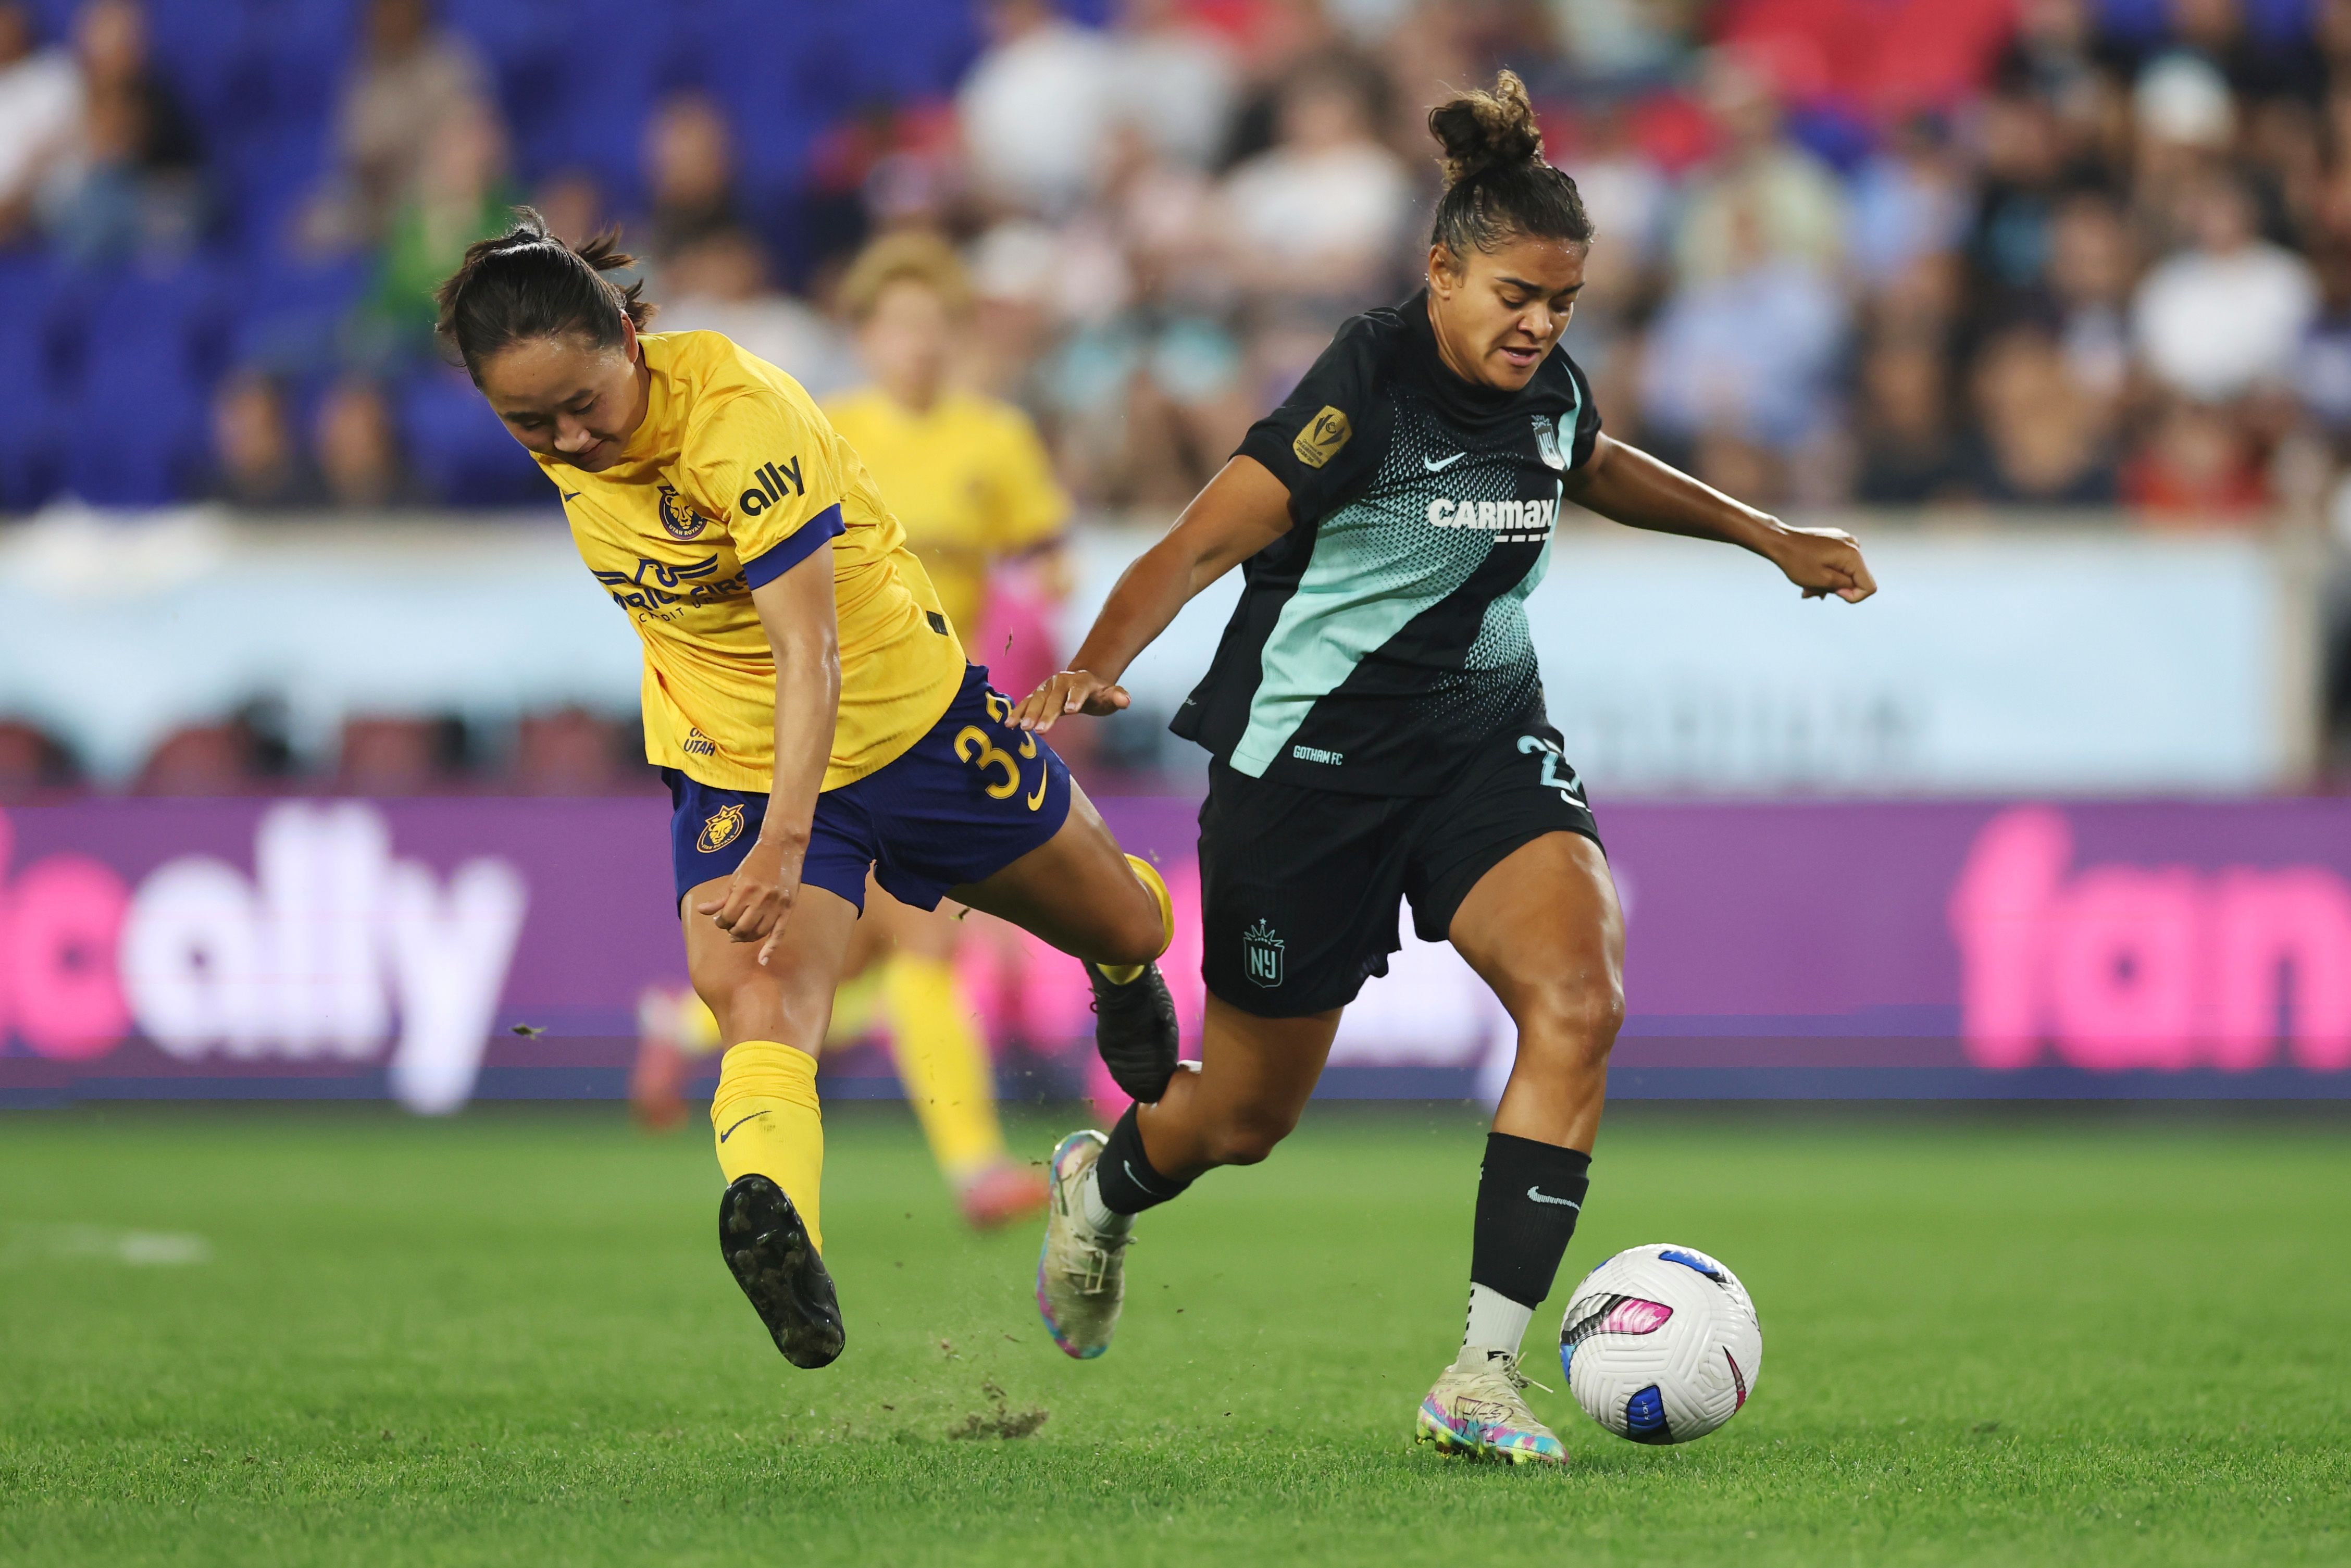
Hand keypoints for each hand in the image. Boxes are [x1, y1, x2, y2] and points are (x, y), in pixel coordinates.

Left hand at [694, 836, 802, 965]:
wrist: (783, 847)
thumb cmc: (756, 861)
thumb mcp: (735, 877)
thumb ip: (720, 898)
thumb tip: (702, 911)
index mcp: (745, 890)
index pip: (728, 918)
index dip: (721, 922)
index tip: (720, 920)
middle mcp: (761, 899)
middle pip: (742, 928)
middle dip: (732, 931)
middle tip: (730, 927)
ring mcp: (777, 904)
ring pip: (759, 933)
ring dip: (747, 937)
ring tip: (741, 933)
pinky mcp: (788, 908)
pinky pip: (779, 933)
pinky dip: (770, 948)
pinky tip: (763, 960)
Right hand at [1012, 668, 1129, 732]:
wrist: (1083, 680)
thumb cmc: (1098, 693)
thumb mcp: (1110, 694)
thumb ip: (1117, 697)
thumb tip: (1125, 700)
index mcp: (1081, 681)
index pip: (1078, 690)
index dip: (1074, 699)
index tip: (1071, 711)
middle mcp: (1061, 681)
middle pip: (1054, 698)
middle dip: (1047, 713)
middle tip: (1040, 730)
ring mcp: (1047, 687)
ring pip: (1036, 700)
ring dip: (1028, 714)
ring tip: (1021, 728)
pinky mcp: (1037, 695)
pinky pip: (1025, 703)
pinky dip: (1017, 713)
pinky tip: (1009, 725)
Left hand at [1767, 522, 1876, 603]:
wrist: (1778, 540)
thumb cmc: (1796, 561)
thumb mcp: (1822, 580)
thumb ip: (1844, 586)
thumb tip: (1853, 587)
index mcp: (1853, 555)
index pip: (1869, 587)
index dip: (1852, 597)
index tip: (1832, 593)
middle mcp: (1853, 545)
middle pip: (1856, 579)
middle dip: (1836, 589)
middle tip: (1811, 592)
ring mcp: (1845, 541)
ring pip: (1845, 573)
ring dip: (1828, 583)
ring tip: (1807, 586)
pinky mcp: (1836, 541)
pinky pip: (1838, 564)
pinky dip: (1826, 573)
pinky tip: (1809, 576)